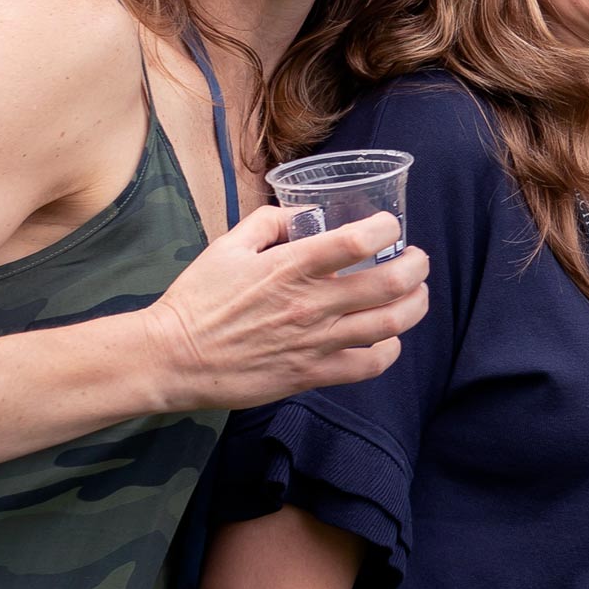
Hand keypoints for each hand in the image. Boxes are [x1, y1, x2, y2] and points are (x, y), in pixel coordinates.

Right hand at [144, 206, 428, 411]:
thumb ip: (270, 221)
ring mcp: (315, 342)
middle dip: (417, 266)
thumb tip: (305, 214)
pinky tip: (389, 339)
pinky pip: (369, 365)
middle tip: (417, 260)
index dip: (387, 229)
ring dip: (416, 306)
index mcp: (290, 266)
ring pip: (390, 324)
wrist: (171, 357)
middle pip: (389, 283)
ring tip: (417, 294)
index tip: (390, 227)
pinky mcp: (311, 374)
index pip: (358, 240)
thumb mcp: (227, 246)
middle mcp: (311, 303)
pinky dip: (390, 350)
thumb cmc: (197, 299)